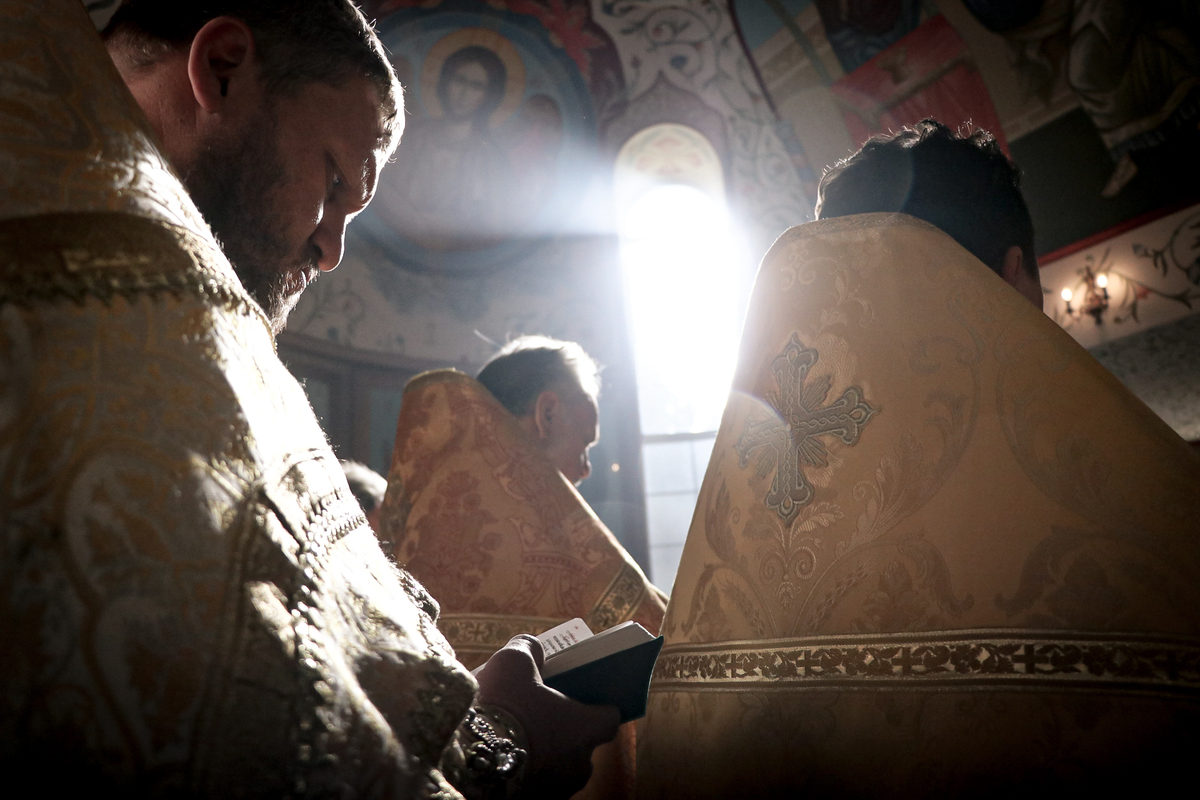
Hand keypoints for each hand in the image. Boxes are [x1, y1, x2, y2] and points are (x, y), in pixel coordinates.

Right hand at [475, 635, 620, 798]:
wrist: (467, 759)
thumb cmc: (502, 707)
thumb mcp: (513, 663)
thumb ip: (529, 650)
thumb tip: (534, 648)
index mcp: (586, 729)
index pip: (610, 718)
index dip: (598, 706)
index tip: (584, 697)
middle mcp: (579, 765)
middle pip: (582, 745)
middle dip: (566, 731)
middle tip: (541, 713)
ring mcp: (558, 789)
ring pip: (560, 767)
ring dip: (546, 752)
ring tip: (517, 736)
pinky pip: (538, 782)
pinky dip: (527, 770)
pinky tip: (504, 755)